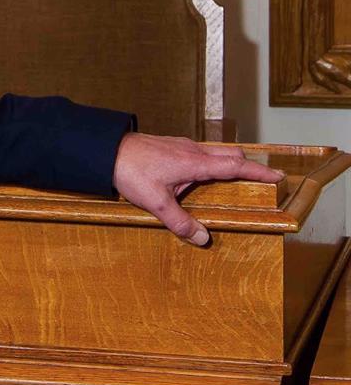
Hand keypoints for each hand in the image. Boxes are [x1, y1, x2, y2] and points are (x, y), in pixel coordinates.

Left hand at [112, 133, 285, 245]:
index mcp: (195, 163)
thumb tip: (203, 238)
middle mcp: (192, 151)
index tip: (278, 176)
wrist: (105, 149)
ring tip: (235, 179)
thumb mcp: (156, 202)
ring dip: (229, 162)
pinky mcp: (170, 146)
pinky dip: (211, 161)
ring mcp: (181, 146)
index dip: (259, 172)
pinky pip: (199, 152)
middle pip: (230, 154)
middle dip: (248, 166)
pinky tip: (201, 174)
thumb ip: (180, 222)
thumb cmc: (131, 171)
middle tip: (262, 179)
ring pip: (215, 151)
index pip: (236, 166)